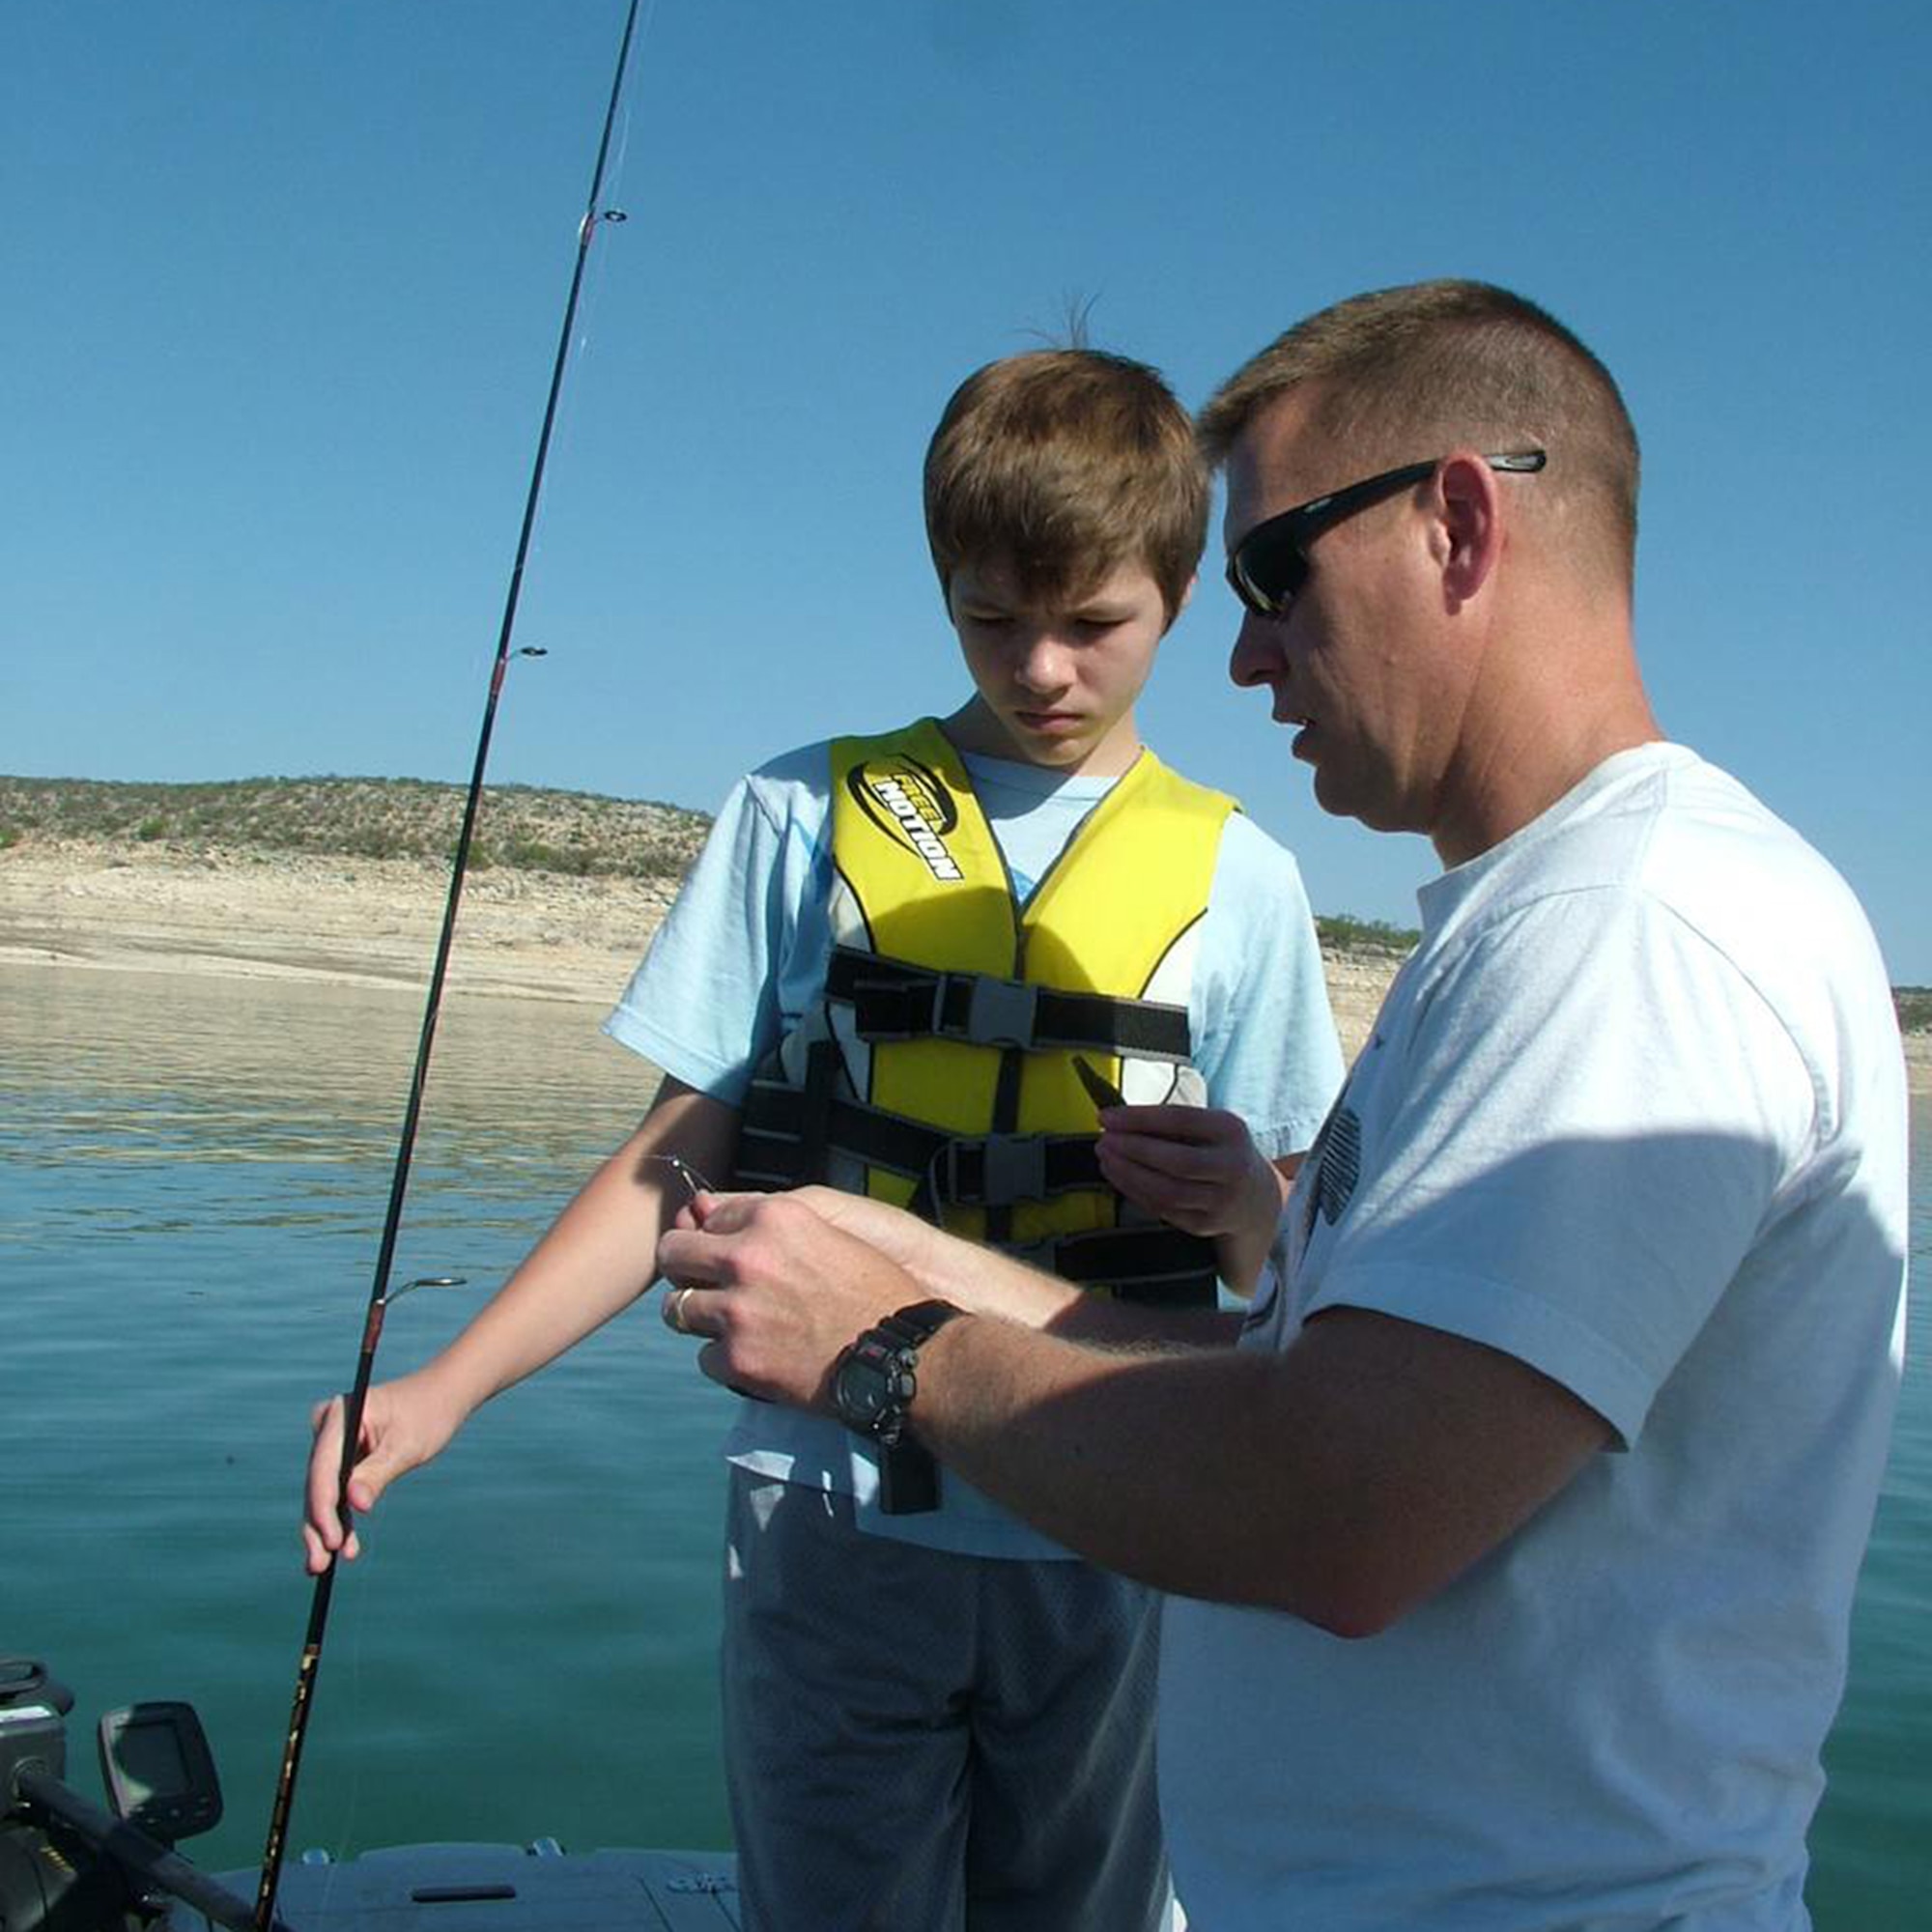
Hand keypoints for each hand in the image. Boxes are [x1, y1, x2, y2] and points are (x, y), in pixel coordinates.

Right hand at [301, 1370, 466, 1574]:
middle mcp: (328, 1426)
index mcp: (341, 1414)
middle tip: (319, 1565)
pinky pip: (337, 1490)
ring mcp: (332, 1441)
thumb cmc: (428, 1414)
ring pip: (323, 1493)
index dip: (323, 1508)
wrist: (442, 1396)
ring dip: (326, 1528)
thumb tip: (355, 1506)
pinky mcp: (342, 1455)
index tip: (330, 1541)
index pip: (323, 1469)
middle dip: (319, 1526)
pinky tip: (344, 1547)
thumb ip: (378, 1474)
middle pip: (317, 1484)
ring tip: (323, 1566)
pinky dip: (340, 1517)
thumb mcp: (407, 1446)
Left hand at [656, 1190, 919, 1408]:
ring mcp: (737, 1310)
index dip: (715, 1237)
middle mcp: (746, 1257)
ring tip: (729, 1326)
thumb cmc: (877, 1293)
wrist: (901, 1356)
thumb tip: (713, 1212)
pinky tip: (755, 1358)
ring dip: (699, 1317)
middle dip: (685, 1269)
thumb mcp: (831, 1235)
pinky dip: (725, 1360)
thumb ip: (773, 1226)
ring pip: (677, 1308)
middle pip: (674, 1253)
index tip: (723, 1254)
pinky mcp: (737, 1359)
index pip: (709, 1216)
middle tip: (702, 1287)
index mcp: (774, 1217)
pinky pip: (704, 1358)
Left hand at [1093, 1105, 1282, 1236]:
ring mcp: (1221, 1201)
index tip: (1106, 1116)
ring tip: (1105, 1158)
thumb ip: (1170, 1123)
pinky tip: (1118, 1176)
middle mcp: (1231, 1167)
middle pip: (1176, 1160)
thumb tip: (1118, 1119)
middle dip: (1132, 1150)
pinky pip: (1162, 1209)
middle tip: (1103, 1140)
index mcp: (1231, 1131)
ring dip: (1128, 1174)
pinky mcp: (1205, 1225)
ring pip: (1167, 1191)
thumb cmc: (1219, 1151)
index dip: (1140, 1118)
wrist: (1255, 1198)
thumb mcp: (1209, 1127)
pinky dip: (1135, 1192)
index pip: (1181, 1119)